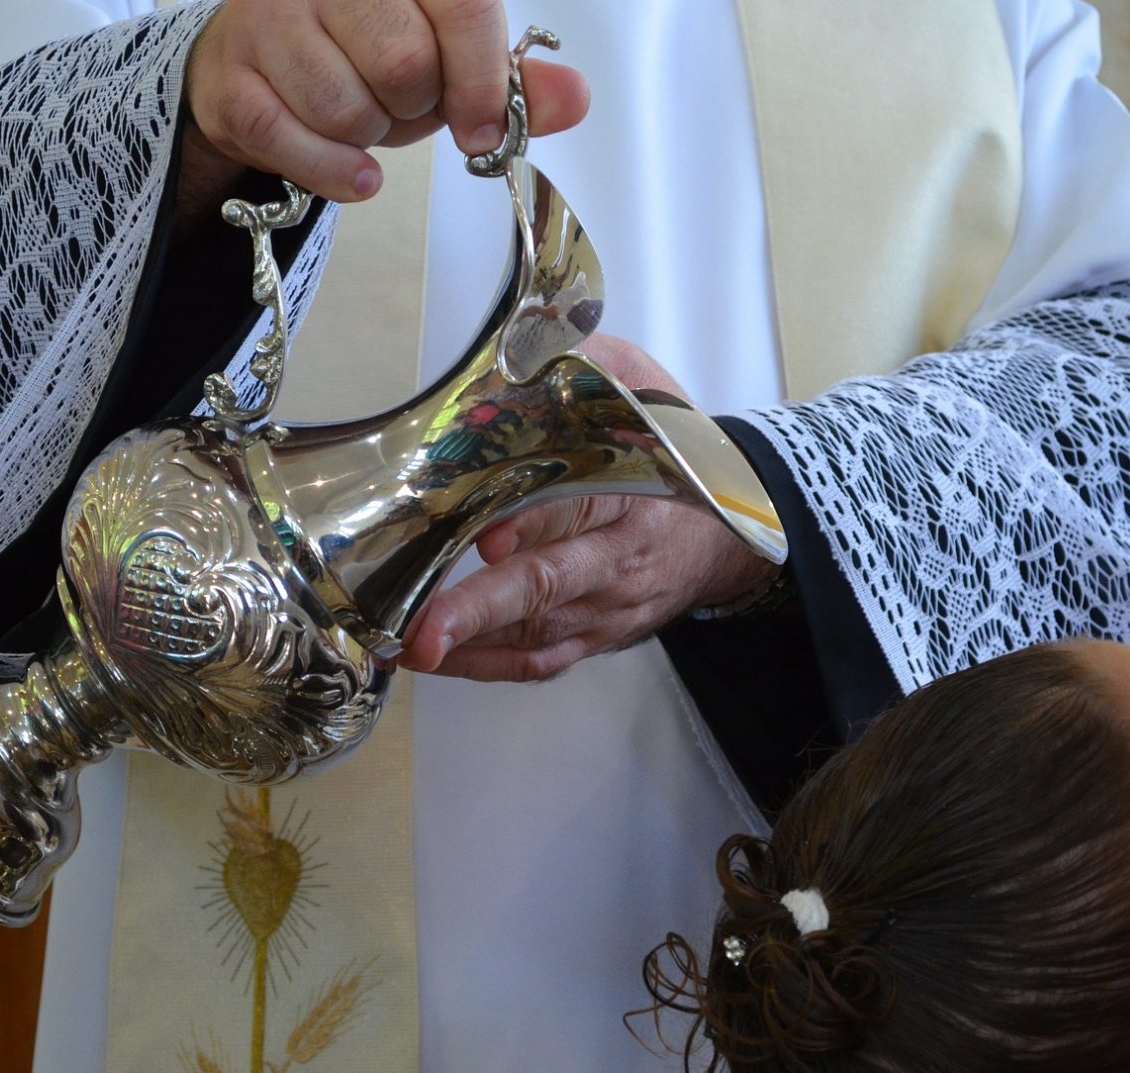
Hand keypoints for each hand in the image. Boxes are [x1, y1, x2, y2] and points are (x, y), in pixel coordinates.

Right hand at [182, 0, 589, 204]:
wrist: (257, 66)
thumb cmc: (362, 52)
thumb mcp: (446, 56)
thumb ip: (510, 77)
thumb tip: (574, 97)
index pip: (460, 6)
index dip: (482, 79)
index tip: (484, 129)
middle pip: (404, 66)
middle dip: (415, 108)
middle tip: (400, 103)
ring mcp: (269, 19)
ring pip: (350, 110)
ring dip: (371, 138)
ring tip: (362, 116)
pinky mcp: (232, 78)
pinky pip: (297, 145)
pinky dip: (336, 173)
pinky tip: (350, 166)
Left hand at [400, 335, 780, 681]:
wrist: (721, 537)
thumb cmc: (667, 456)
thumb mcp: (642, 388)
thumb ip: (587, 366)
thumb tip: (516, 350)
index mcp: (634, 490)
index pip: (576, 506)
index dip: (530, 523)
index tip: (486, 536)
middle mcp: (620, 558)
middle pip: (549, 584)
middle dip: (482, 607)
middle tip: (426, 627)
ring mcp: (609, 607)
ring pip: (537, 633)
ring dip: (470, 643)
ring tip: (407, 645)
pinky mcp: (596, 638)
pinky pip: (539, 661)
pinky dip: (486, 665)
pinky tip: (438, 659)